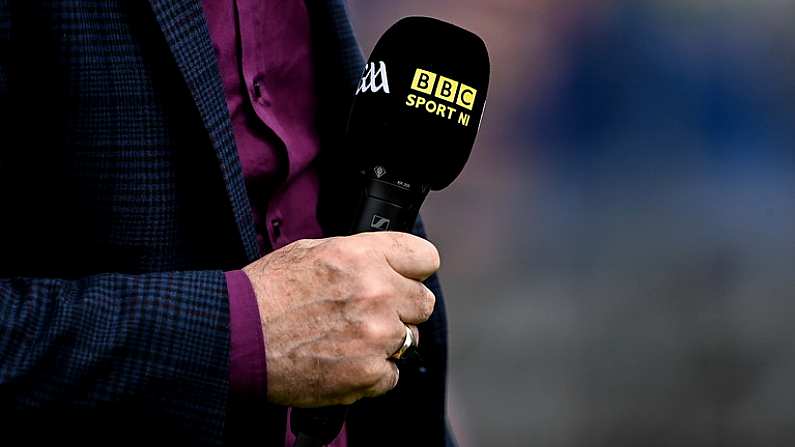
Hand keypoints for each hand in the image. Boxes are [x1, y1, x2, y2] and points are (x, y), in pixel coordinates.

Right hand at [242, 231, 438, 407]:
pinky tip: (344, 360)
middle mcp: (376, 293)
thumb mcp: (312, 251)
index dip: (412, 269)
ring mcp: (375, 335)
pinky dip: (372, 372)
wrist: (237, 336)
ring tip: (348, 338)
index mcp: (363, 256)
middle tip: (371, 312)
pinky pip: (392, 374)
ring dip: (386, 341)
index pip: (424, 258)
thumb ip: (358, 255)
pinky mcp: (368, 373)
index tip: (405, 277)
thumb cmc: (266, 293)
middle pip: (423, 302)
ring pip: (410, 340)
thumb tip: (383, 261)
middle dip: (402, 307)